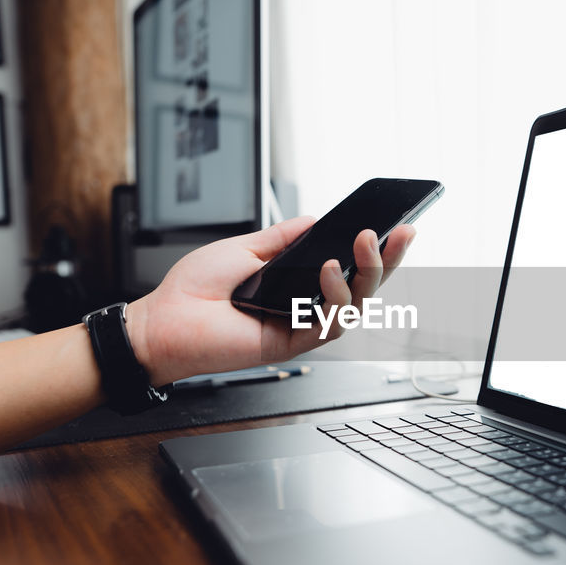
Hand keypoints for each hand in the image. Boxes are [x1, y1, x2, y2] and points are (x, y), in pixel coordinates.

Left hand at [125, 217, 416, 384]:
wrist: (162, 321)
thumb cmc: (193, 290)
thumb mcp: (244, 248)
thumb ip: (283, 238)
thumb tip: (317, 220)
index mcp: (296, 283)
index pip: (348, 266)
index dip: (376, 250)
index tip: (397, 225)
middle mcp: (304, 305)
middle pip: (362, 287)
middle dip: (387, 260)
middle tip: (402, 233)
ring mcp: (300, 326)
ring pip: (354, 307)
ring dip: (365, 274)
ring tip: (364, 243)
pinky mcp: (291, 344)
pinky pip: (328, 325)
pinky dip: (334, 297)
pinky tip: (327, 271)